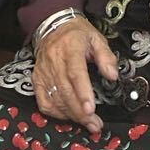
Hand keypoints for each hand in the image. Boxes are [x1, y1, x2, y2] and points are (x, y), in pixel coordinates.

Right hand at [32, 16, 118, 134]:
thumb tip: (113, 76)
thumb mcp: (96, 38)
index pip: (75, 73)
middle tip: (94, 123)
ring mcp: (43, 71)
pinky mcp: (37, 80)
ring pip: (55, 99)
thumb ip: (106, 57)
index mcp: (70, 47)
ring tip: (87, 123)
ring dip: (71, 115)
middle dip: (80, 111)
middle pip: (65, 90)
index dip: (82, 92)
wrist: (53, 26)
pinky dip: (56, 113)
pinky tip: (68, 116)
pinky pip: (44, 101)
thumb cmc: (77, 34)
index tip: (90, 109)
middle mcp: (54, 60)